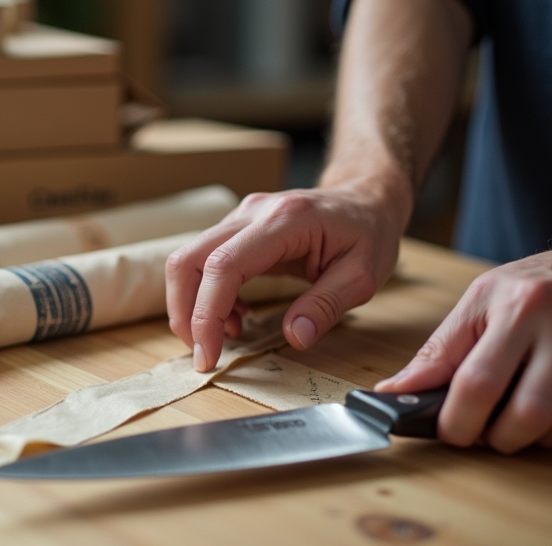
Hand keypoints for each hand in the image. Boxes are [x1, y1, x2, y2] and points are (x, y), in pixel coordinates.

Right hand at [165, 179, 407, 371]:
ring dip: (193, 305)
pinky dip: (208, 296)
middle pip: (188, 259)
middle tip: (203, 352)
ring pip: (189, 260)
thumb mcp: (363, 275)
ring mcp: (240, 218)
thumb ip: (327, 306)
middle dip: (184, 312)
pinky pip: (205, 262)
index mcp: (285, 221)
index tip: (209, 354)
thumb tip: (294, 338)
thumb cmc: (368, 232)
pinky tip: (236, 316)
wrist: (364, 198)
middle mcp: (253, 213)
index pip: (224, 266)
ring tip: (226, 335)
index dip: (206, 314)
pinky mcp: (236, 229)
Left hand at [376, 235, 551, 451]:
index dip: (456, 420)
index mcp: (517, 307)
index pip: (478, 381)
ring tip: (506, 426)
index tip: (444, 431)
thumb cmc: (530, 285)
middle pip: (525, 412)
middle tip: (477, 434)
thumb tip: (396, 390)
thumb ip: (439, 350)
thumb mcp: (478, 302)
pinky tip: (540, 418)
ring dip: (527, 438)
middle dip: (493, 438)